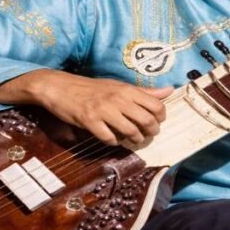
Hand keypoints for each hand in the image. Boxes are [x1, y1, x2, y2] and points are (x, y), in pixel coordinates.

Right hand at [0, 69, 172, 145]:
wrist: (60, 87)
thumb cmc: (92, 88)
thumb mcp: (119, 86)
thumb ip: (145, 92)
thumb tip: (169, 90)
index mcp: (127, 89)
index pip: (156, 105)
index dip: (161, 117)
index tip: (156, 122)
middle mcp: (118, 99)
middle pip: (147, 121)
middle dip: (151, 132)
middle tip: (147, 135)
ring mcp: (104, 111)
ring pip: (131, 132)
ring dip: (135, 140)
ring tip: (133, 139)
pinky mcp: (90, 122)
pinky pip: (109, 138)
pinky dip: (114, 142)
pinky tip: (113, 138)